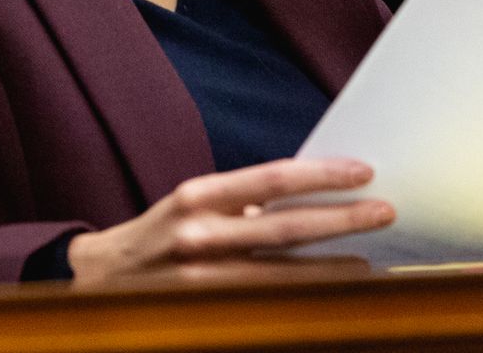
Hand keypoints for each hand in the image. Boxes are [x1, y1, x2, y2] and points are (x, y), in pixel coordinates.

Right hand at [66, 158, 390, 288]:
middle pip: (287, 228)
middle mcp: (200, 234)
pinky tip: (326, 298)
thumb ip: (242, 203)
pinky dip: (300, 300)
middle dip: (342, 220)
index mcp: (198, 196)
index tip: (363, 172)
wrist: (98, 279)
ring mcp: (202, 279)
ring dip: (332, 270)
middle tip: (385, 213)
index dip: (322, 175)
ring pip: (284, 275)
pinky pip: (265, 306)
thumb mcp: (191, 204)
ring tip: (368, 265)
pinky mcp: (204, 311)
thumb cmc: (156, 235)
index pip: (272, 179)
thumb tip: (305, 197)